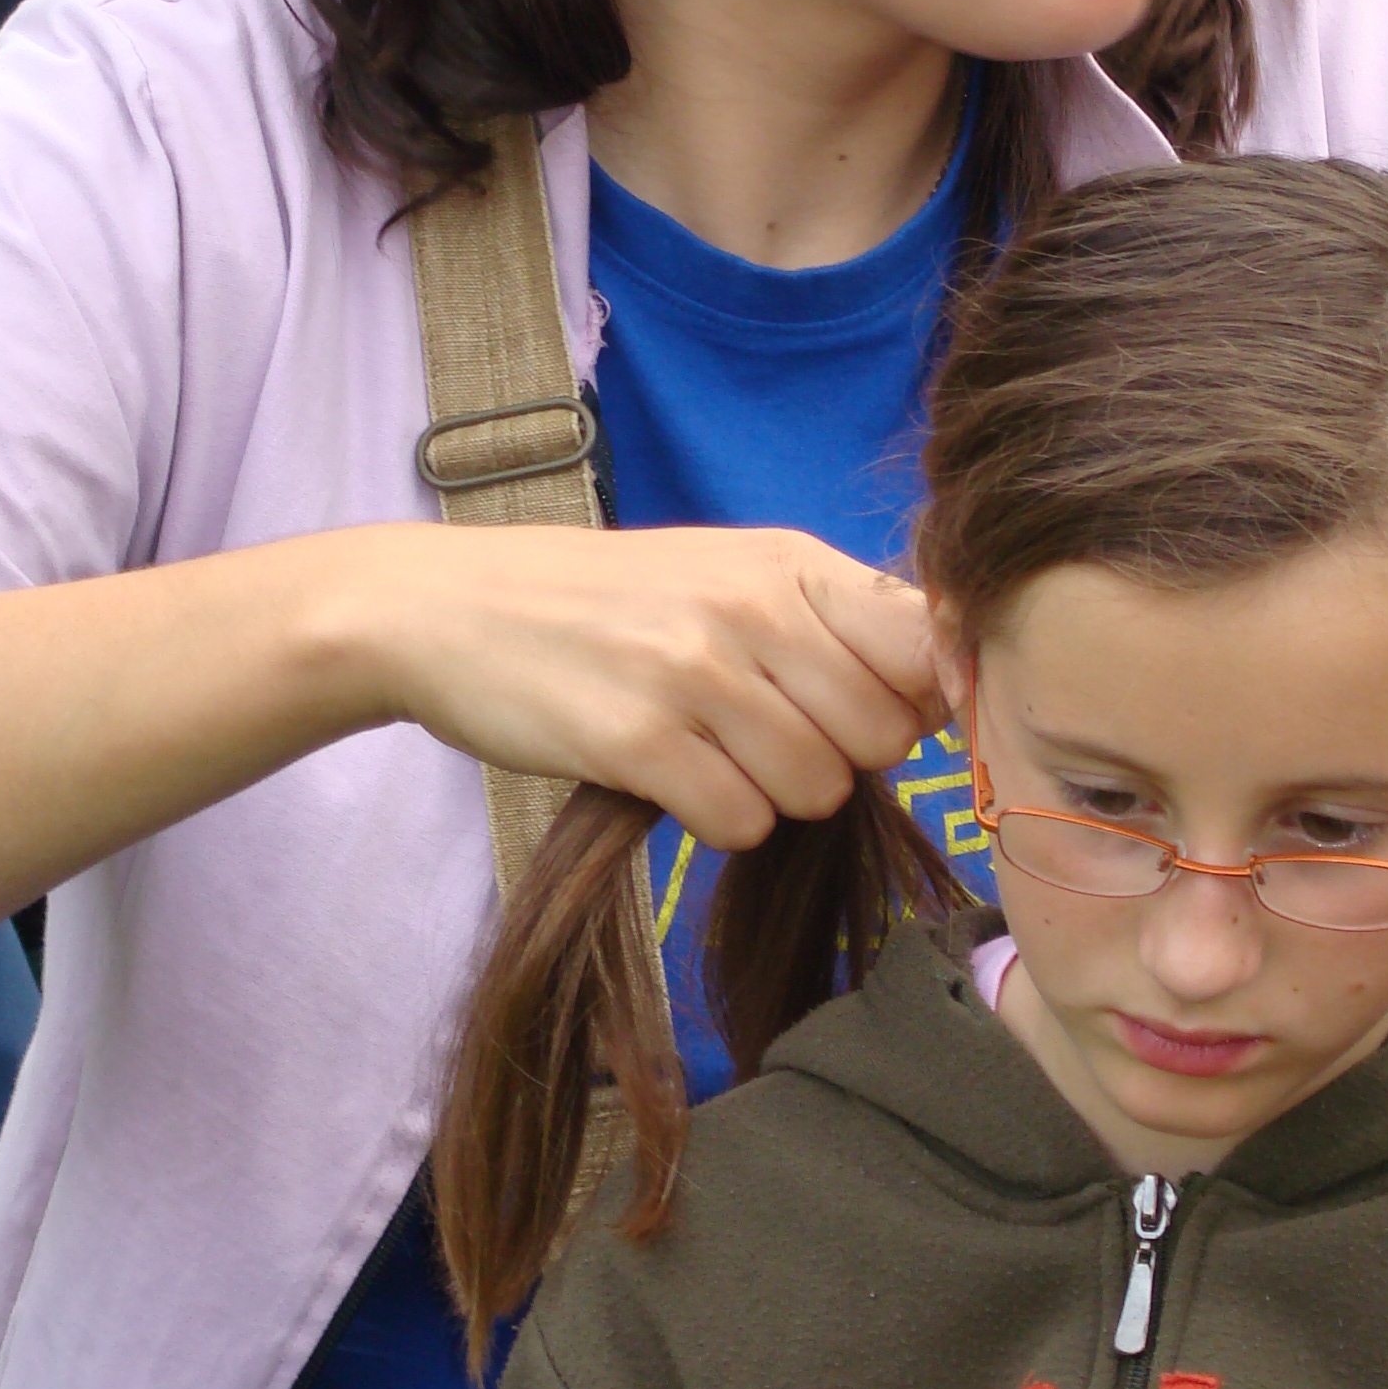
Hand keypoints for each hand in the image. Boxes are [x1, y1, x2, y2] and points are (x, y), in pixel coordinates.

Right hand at [349, 521, 942, 846]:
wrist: (446, 609)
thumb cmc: (602, 601)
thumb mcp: (725, 575)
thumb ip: (829, 623)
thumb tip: (940, 695)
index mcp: (786, 563)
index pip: (925, 642)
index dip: (924, 700)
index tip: (873, 716)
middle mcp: (752, 609)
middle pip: (881, 736)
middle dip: (837, 757)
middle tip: (763, 738)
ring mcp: (694, 674)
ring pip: (817, 790)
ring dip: (771, 794)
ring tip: (708, 753)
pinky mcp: (638, 742)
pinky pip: (741, 825)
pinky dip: (715, 821)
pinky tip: (670, 779)